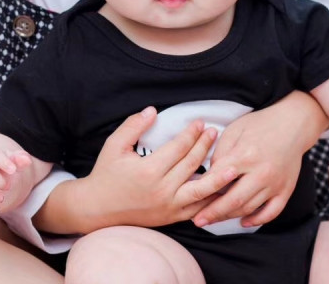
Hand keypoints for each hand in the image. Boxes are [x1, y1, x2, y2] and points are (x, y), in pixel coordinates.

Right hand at [42, 107, 237, 232]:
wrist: (96, 209)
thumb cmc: (105, 174)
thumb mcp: (114, 145)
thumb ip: (133, 126)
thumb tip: (152, 110)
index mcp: (149, 171)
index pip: (179, 148)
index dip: (192, 133)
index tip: (200, 122)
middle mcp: (162, 191)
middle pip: (192, 164)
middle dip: (205, 146)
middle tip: (214, 131)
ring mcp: (168, 207)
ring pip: (201, 191)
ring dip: (218, 177)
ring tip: (232, 165)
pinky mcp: (170, 218)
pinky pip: (196, 209)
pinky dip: (210, 200)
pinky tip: (220, 189)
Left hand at [193, 94, 320, 229]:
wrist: (292, 124)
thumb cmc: (260, 124)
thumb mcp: (234, 130)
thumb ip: (220, 152)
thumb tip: (210, 174)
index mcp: (246, 156)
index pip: (219, 179)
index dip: (203, 189)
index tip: (189, 197)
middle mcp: (261, 173)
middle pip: (233, 200)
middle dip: (212, 213)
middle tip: (197, 221)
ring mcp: (275, 184)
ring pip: (249, 208)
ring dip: (229, 217)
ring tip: (214, 220)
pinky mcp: (286, 190)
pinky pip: (271, 213)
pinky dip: (256, 220)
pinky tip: (244, 222)